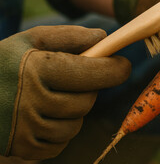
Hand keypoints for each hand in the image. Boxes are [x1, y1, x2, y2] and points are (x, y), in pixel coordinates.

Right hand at [0, 26, 130, 159]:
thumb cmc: (6, 64)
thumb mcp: (31, 40)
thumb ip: (68, 36)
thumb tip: (103, 37)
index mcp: (37, 69)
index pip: (92, 72)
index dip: (114, 69)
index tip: (124, 65)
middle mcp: (32, 101)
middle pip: (87, 101)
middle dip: (88, 89)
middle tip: (76, 80)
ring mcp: (27, 128)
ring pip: (76, 125)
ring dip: (74, 111)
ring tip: (54, 98)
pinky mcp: (24, 148)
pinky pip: (61, 143)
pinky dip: (61, 130)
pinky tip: (45, 116)